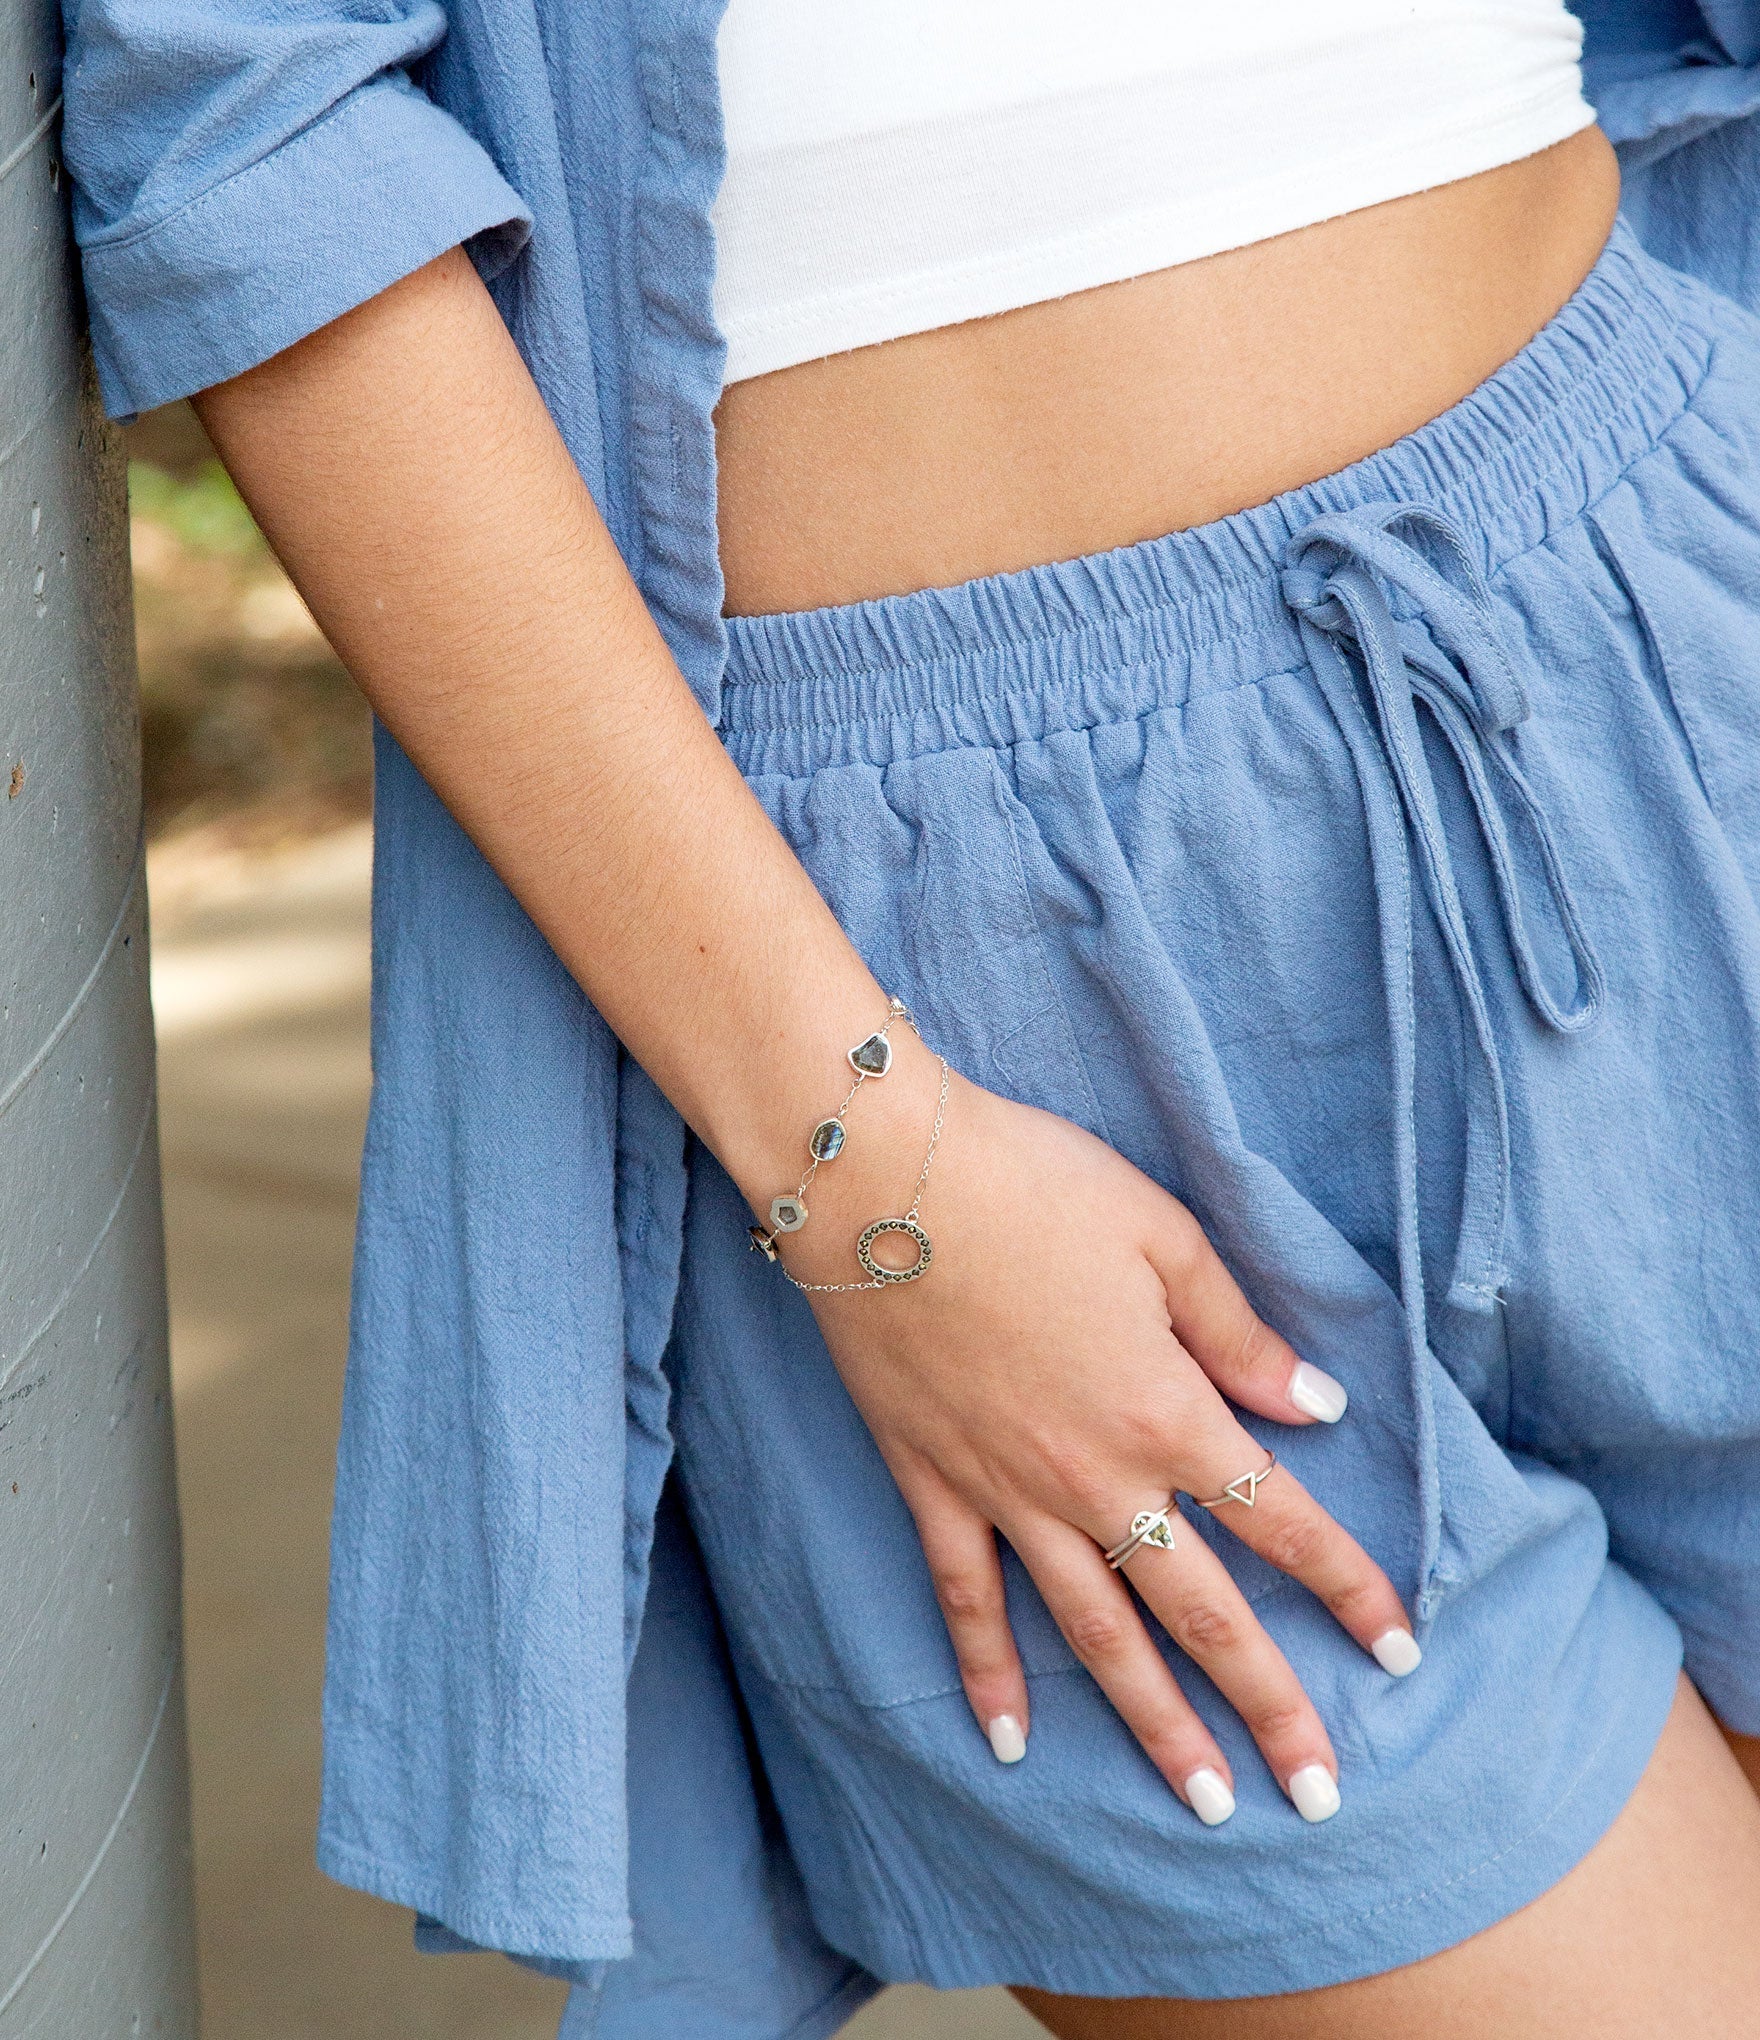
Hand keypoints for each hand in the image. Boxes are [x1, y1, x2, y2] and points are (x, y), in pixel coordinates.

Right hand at [777, 1036, 1416, 1826]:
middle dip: (1271, 1706)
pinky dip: (987, 1672)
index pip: (1282, 1520)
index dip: (1350, 1587)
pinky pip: (966, 1599)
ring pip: (1097, 1633)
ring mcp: (1008, 1492)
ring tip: (1201, 1803)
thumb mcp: (1162, 1234)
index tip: (1401, 1648)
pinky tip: (1010, 1740)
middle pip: (1204, 1612)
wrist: (880, 1180)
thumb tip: (1315, 1405)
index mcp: (1168, 1410)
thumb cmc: (1032, 1185)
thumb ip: (1239, 1333)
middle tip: (1318, 1794)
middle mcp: (1097, 1477)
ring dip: (1154, 1725)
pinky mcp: (932, 1483)